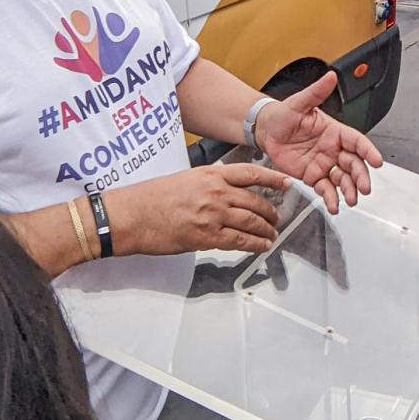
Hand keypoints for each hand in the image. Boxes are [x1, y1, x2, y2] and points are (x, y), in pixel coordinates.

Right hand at [109, 162, 289, 255]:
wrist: (131, 215)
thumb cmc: (151, 197)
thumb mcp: (185, 178)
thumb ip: (208, 183)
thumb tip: (226, 192)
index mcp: (210, 174)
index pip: (251, 173)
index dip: (273, 178)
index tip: (287, 183)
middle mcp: (215, 192)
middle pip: (255, 200)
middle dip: (271, 211)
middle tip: (277, 217)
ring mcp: (212, 214)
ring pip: (251, 221)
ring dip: (266, 229)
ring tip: (273, 233)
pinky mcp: (206, 237)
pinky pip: (239, 241)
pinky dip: (255, 244)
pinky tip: (262, 246)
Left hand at [257, 71, 384, 213]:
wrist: (265, 130)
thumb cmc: (283, 114)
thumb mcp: (299, 102)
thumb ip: (316, 92)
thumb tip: (330, 76)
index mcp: (335, 131)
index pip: (357, 141)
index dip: (368, 151)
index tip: (377, 161)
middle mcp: (333, 149)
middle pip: (354, 164)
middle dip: (361, 176)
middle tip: (365, 187)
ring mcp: (324, 164)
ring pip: (342, 179)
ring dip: (349, 190)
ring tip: (352, 200)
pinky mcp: (313, 176)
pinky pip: (325, 189)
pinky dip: (331, 198)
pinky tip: (334, 206)